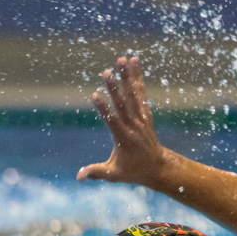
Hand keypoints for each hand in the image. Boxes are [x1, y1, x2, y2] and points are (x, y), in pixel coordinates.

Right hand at [77, 55, 169, 185]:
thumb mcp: (114, 174)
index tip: (94, 94)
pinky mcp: (145, 114)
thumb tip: (78, 177)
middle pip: (124, 103)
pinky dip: (138, 79)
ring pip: (134, 94)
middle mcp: (134, 125)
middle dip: (115, 86)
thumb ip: (96, 173)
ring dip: (128, 75)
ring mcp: (141, 118)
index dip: (103, 108)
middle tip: (107, 70)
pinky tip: (134, 64)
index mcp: (124, 138)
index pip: (112, 120)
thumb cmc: (132, 171)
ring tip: (123, 58)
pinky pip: (141, 93)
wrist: (157, 167)